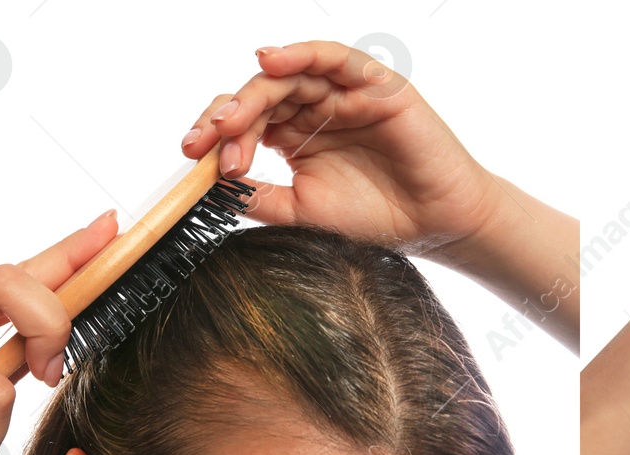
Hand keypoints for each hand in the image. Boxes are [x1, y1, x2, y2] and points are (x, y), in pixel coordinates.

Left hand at [180, 40, 504, 259]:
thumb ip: (259, 196)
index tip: (194, 159)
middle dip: (228, 118)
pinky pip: (332, 57)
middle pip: (258, 96)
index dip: (216, 136)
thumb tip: (207, 185)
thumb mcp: (301, 211)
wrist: (434, 225)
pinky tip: (271, 61)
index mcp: (294, 136)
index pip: (245, 123)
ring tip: (230, 119)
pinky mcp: (373, 84)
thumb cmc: (376, 217)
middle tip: (208, 143)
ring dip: (253, 94)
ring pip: (288, 76)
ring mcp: (342, 93)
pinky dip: (299, 53)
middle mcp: (314, 109)